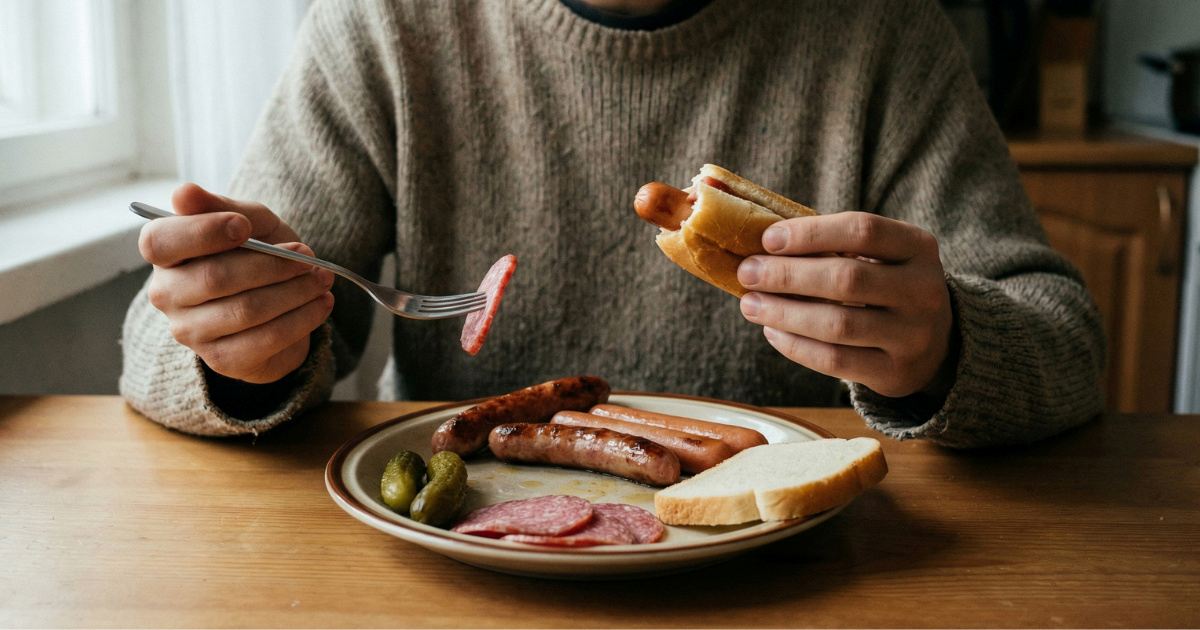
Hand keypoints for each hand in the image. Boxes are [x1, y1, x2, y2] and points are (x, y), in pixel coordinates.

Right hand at [139, 184, 334, 383]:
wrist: (276, 301)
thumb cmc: (254, 252)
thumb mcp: (248, 220)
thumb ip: (221, 206)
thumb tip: (183, 194)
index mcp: (164, 252)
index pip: (161, 241)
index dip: (203, 232)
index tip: (245, 227)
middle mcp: (166, 294)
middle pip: (214, 278)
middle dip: (272, 265)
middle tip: (308, 257)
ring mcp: (191, 331)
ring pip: (246, 310)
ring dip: (295, 292)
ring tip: (322, 278)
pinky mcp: (222, 359)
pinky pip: (266, 340)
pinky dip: (302, 319)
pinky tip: (321, 303)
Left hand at [736, 212, 955, 398]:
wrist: (937, 344)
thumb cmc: (887, 287)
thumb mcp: (879, 257)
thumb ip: (832, 244)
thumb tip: (762, 242)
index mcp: (918, 247)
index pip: (863, 230)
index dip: (811, 232)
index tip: (768, 239)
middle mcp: (924, 290)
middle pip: (847, 278)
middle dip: (787, 275)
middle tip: (748, 273)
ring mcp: (913, 335)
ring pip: (838, 324)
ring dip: (784, 313)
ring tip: (750, 305)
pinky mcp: (895, 372)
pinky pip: (835, 360)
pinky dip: (796, 346)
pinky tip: (772, 331)